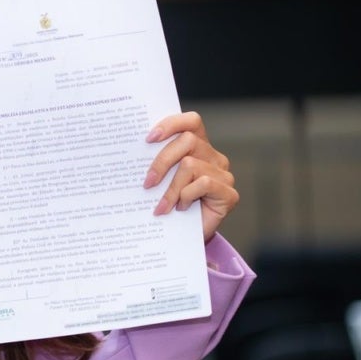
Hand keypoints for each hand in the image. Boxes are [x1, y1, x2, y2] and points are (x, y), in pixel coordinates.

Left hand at [143, 111, 237, 242]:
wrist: (183, 237)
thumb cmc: (168, 204)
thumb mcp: (159, 180)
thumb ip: (155, 162)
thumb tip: (131, 151)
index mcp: (196, 146)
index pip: (190, 121)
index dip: (171, 123)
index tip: (148, 138)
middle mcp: (212, 156)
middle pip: (187, 141)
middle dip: (162, 161)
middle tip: (147, 183)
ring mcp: (223, 174)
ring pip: (190, 165)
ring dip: (171, 188)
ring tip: (162, 206)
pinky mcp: (229, 193)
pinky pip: (203, 184)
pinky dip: (186, 197)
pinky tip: (182, 209)